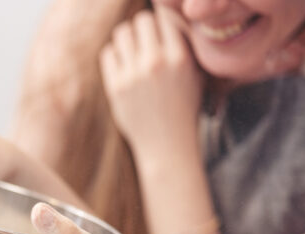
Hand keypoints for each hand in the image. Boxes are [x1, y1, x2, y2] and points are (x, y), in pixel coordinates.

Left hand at [99, 9, 202, 158]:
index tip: (160, 32)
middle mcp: (156, 62)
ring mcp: (133, 75)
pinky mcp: (115, 87)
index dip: (161, 22)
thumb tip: (170, 18)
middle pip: (141, 20)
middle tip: (145, 41)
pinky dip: (114, 54)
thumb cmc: (184, 108)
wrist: (166, 144)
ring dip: (126, 38)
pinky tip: (122, 64)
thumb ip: (185, 46)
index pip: (165, 18)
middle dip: (143, 28)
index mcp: (180, 57)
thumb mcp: (196, 74)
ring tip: (132, 51)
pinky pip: (107, 53)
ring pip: (122, 33)